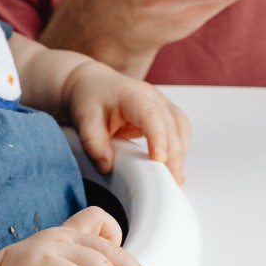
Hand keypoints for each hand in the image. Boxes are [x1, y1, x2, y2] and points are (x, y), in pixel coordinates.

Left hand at [61, 59, 190, 181]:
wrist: (94, 85)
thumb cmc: (91, 98)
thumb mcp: (84, 120)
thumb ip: (93, 144)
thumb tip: (106, 166)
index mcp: (133, 95)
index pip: (151, 115)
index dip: (158, 137)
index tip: (159, 159)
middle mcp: (153, 97)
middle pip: (171, 124)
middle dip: (174, 153)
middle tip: (172, 180)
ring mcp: (162, 104)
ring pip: (180, 127)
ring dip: (180, 152)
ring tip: (175, 177)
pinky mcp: (165, 113)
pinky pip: (179, 130)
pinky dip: (179, 148)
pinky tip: (173, 165)